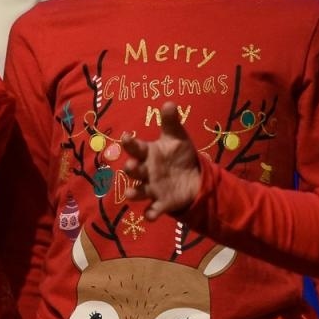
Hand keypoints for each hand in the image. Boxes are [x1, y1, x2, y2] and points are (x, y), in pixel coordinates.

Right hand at [118, 102, 201, 218]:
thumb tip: (169, 103)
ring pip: (138, 191)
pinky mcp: (161, 203)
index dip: (130, 143)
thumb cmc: (178, 156)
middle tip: (131, 166)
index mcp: (147, 154)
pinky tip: (151, 215)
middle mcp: (145, 171)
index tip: (126, 136)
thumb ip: (171, 122)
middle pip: (133, 171)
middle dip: (131, 169)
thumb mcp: (177, 138)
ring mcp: (151, 188)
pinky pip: (153, 210)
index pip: (135, 148)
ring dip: (134, 193)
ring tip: (132, 194)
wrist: (192, 178)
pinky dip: (151, 214)